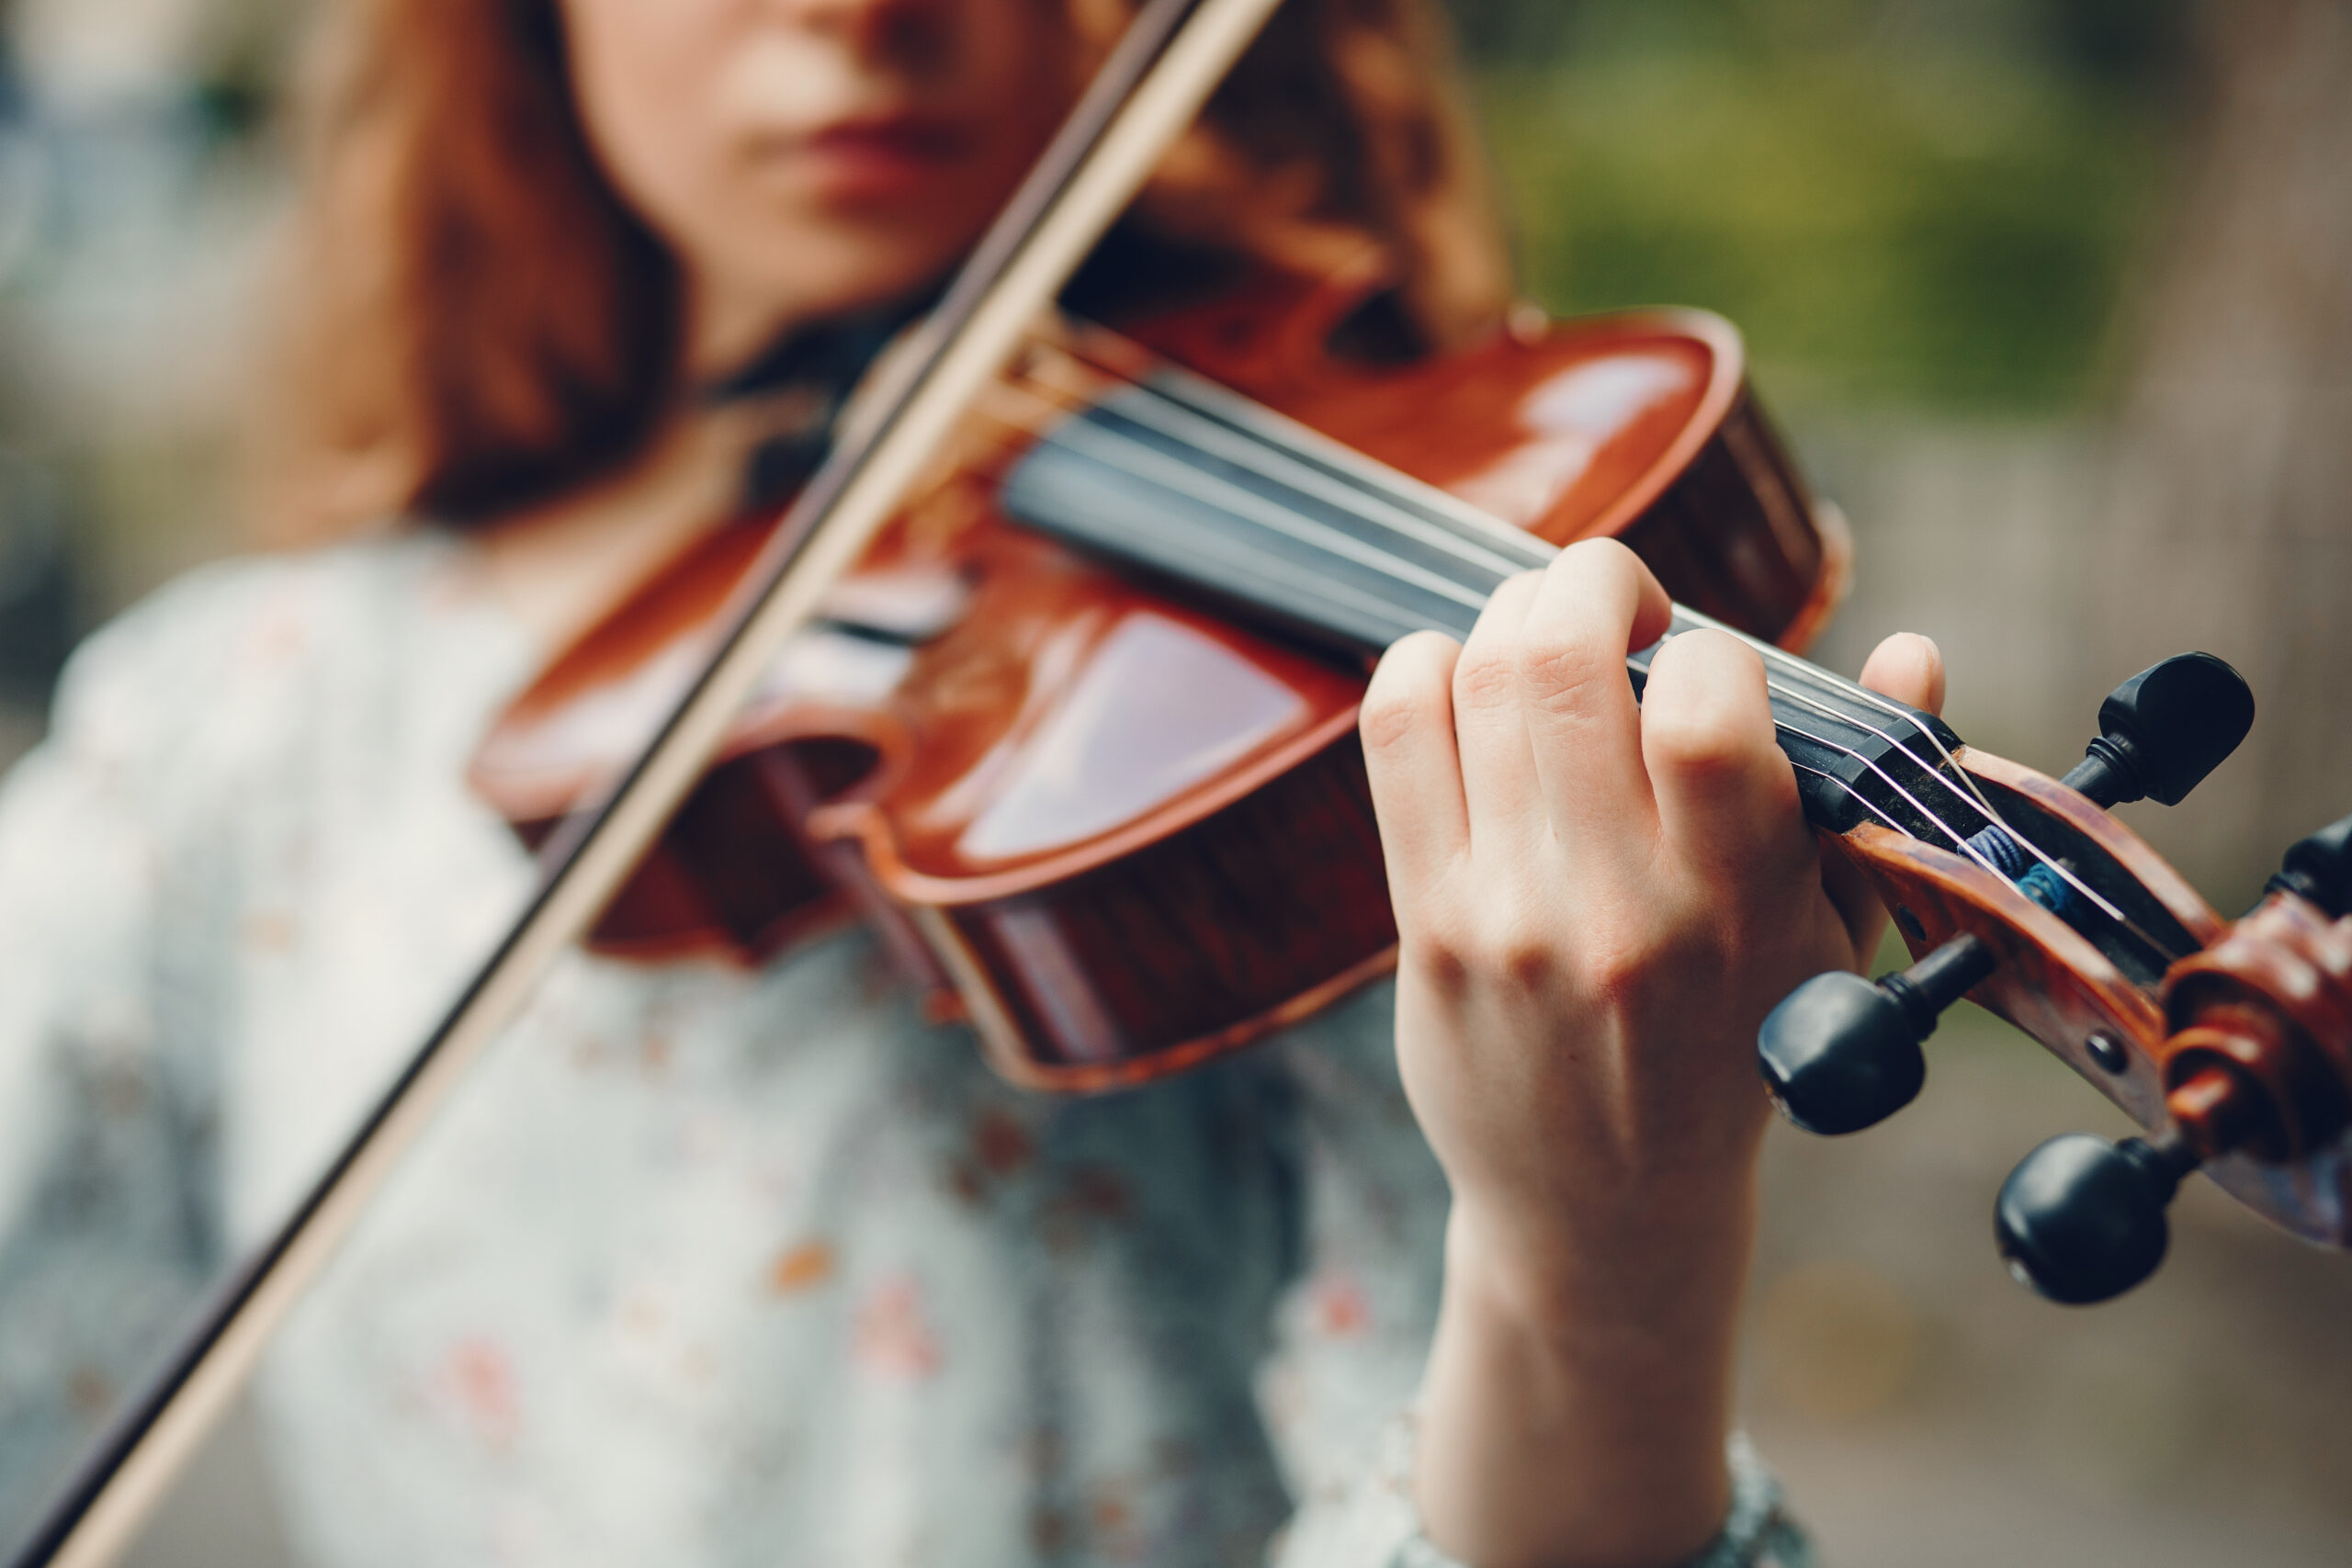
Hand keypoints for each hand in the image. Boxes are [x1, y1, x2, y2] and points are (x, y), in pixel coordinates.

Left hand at [1359, 539, 1943, 1567]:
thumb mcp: (1828, 943)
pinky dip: (1428, 664)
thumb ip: (1869, 794)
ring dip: (1518, 612)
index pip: (1705, 712)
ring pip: (1475, 677)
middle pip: (1559, 659)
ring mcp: (1501, 913)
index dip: (1712, 649)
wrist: (1601, 1206)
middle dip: (1596, 582)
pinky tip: (1471, 678)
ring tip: (1558, 636)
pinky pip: (1397, 732)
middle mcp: (1610, 909)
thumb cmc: (1732, 1055)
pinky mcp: (1423, 921)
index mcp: (1736, 910)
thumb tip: (1914, 651)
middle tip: (1625, 606)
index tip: (1715, 675)